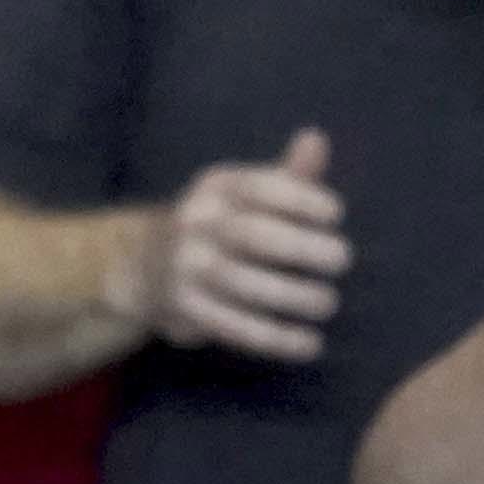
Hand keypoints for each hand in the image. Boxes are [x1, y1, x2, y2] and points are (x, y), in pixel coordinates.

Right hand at [116, 128, 347, 364]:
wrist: (141, 268)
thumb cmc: (219, 225)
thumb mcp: (246, 194)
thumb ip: (287, 175)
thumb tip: (316, 139)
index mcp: (215, 188)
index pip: (260, 187)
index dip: (302, 199)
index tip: (336, 216)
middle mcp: (194, 223)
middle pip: (253, 235)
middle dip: (305, 249)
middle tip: (342, 261)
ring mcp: (184, 267)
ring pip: (244, 285)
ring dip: (295, 297)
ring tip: (327, 303)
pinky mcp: (183, 308)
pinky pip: (234, 326)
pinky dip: (276, 339)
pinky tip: (310, 344)